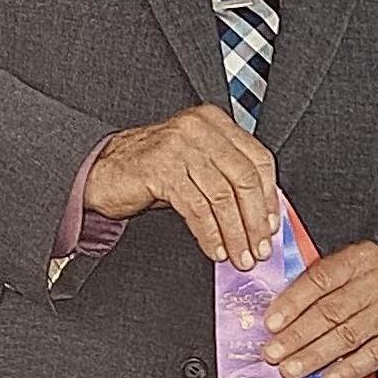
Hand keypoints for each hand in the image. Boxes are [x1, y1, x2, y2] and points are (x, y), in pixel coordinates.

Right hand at [86, 106, 277, 270]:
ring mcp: (179, 146)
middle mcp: (199, 128)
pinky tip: (215, 249)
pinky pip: (196, 208)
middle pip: (244, 178)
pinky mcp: (161, 168)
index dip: (268, 198)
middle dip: (255, 221)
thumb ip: (228, 178)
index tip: (272, 226)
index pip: (258, 160)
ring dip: (234, 233)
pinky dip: (210, 234)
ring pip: (222, 196)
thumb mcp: (198, 166)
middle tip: (259, 248)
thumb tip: (262, 216)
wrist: (105, 171)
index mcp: (215, 123)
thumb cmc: (154, 170)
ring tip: (239, 255)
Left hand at [263, 242, 377, 377]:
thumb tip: (276, 318)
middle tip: (273, 353)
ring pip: (346, 335)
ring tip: (291, 369)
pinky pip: (371, 356)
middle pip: (330, 310)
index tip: (271, 324)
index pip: (320, 279)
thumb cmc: (370, 293)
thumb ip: (316, 288)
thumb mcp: (347, 276)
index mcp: (359, 258)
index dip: (292, 303)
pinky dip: (346, 369)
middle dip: (297, 336)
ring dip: (314, 356)